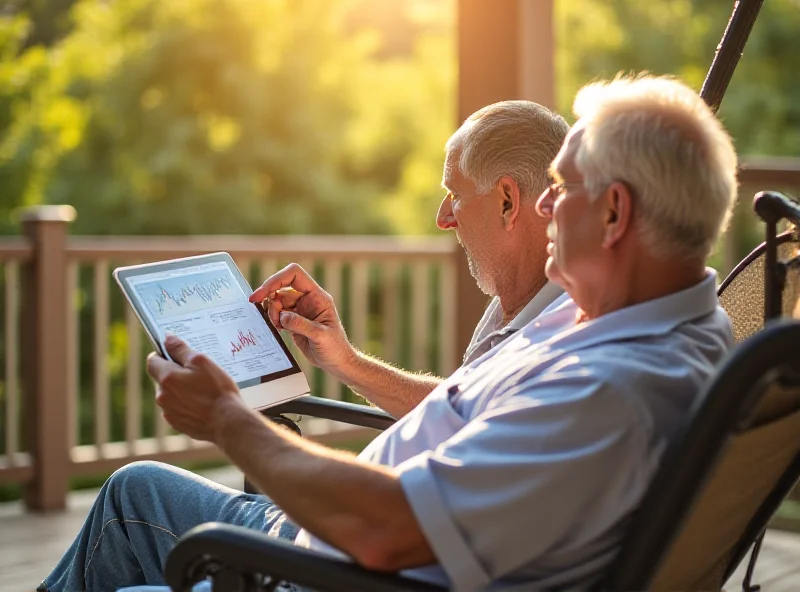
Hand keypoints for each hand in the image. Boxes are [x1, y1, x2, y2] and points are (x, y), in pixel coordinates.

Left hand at [146, 334, 245, 441]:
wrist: (227, 422)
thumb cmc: (217, 390)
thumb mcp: (202, 362)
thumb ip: (181, 349)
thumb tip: (167, 338)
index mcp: (166, 377)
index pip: (152, 360)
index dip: (163, 354)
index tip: (177, 355)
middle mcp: (162, 395)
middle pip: (162, 378)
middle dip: (175, 373)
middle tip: (198, 373)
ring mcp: (168, 411)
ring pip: (170, 394)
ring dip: (181, 390)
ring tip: (203, 390)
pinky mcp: (177, 423)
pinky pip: (177, 408)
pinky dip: (186, 404)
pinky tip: (203, 404)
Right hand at [249, 263, 355, 378]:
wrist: (336, 362)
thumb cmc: (335, 348)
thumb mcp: (321, 336)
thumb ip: (301, 325)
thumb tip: (283, 316)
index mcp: (317, 297)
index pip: (294, 275)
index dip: (276, 280)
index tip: (262, 293)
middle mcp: (308, 299)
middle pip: (282, 288)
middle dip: (271, 300)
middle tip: (272, 318)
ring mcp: (300, 310)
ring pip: (278, 301)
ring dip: (272, 312)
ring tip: (278, 327)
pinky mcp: (294, 321)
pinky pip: (278, 313)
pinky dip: (273, 319)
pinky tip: (279, 329)